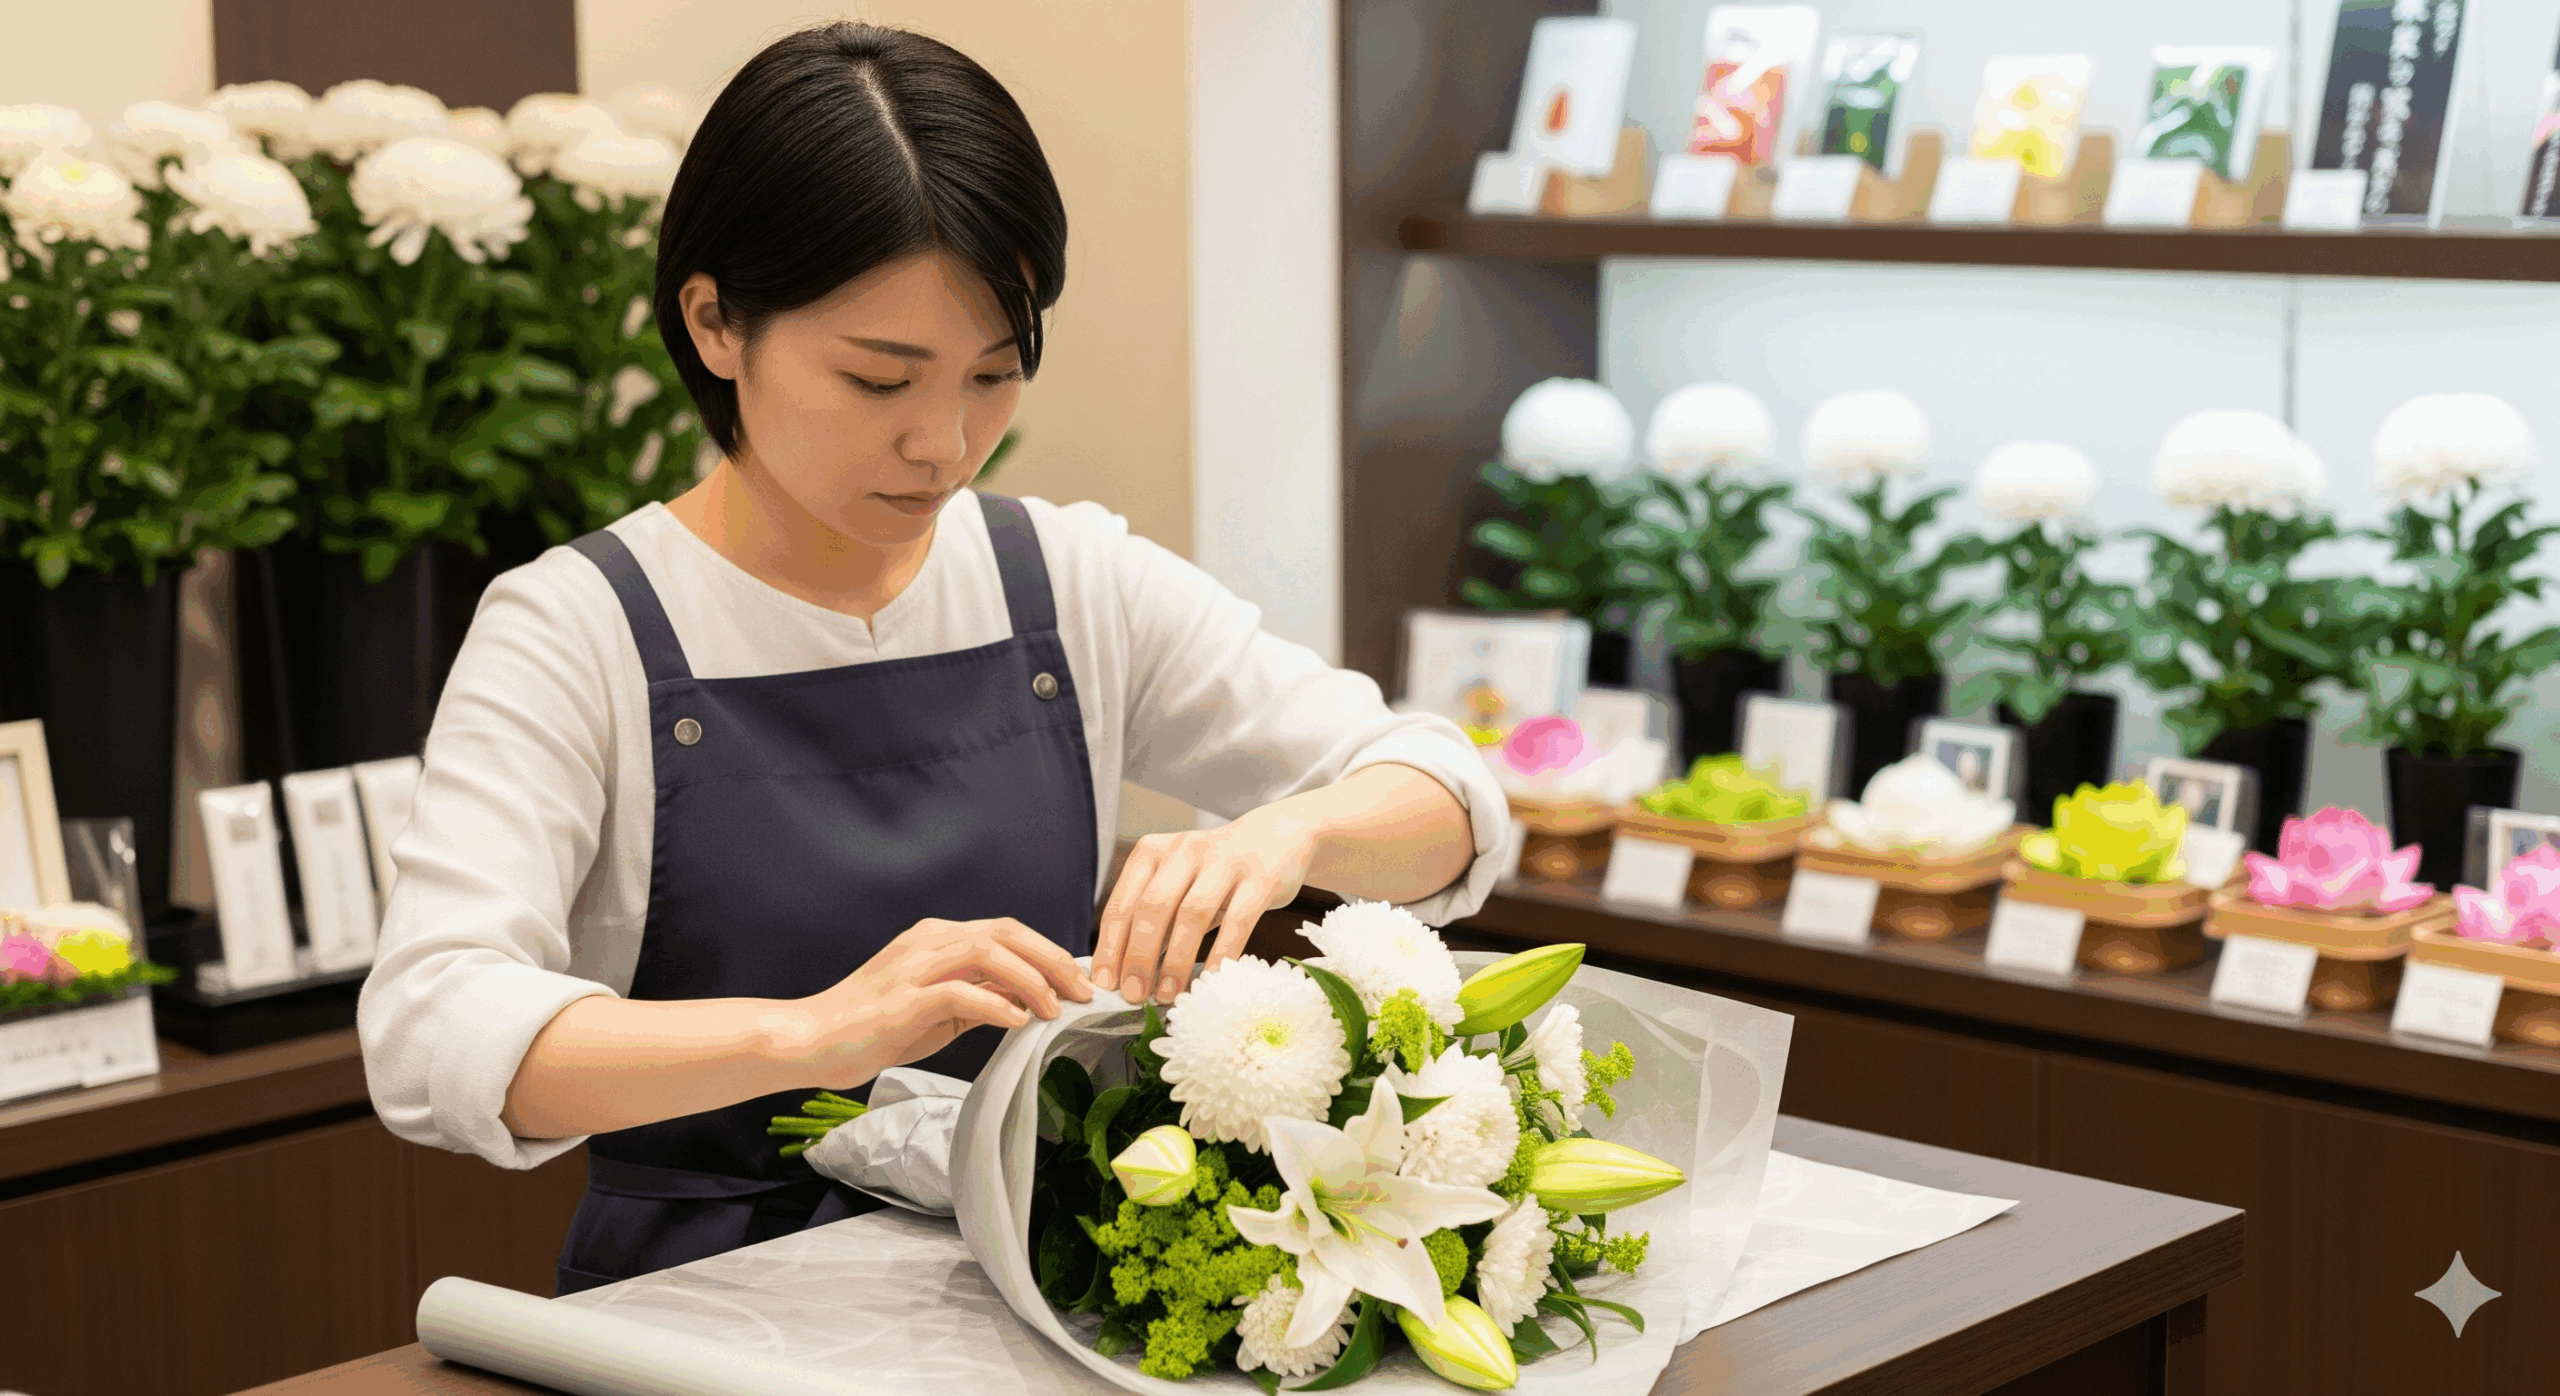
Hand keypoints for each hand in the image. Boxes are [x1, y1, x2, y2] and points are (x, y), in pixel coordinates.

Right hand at [795, 916, 1093, 1089]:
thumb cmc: (874, 1028)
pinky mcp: (901, 1000)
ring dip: (1030, 979)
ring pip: (987, 953)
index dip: (1049, 952)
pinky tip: (1017, 1021)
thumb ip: (980, 998)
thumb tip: (1028, 999)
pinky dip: (994, 1003)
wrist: (811, 1039)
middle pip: (1005, 933)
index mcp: (937, 938)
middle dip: (1052, 960)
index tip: (1079, 981)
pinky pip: (958, 992)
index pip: (1007, 931)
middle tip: (1084, 991)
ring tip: (1055, 1008)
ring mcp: (912, 967)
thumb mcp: (940, 1012)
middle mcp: (927, 941)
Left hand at [1091, 807, 1317, 1005]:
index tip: (1106, 983)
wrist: (1277, 837)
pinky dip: (1221, 952)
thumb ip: (1156, 920)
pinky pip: (1238, 920)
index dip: (1111, 946)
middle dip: (1139, 955)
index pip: (1124, 903)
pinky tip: (1212, 978)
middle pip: (1154, 907)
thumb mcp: (1179, 885)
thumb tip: (1127, 972)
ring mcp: (1224, 860)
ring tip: (1168, 994)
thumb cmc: (1217, 871)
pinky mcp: (1260, 877)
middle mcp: (1185, 850)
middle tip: (1135, 994)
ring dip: (1177, 959)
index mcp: (1154, 851)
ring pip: (1192, 913)